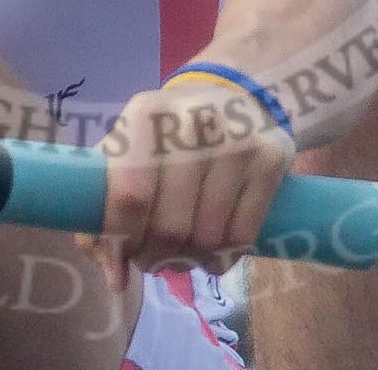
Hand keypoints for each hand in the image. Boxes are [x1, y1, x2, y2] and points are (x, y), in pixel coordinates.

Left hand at [80, 75, 294, 291]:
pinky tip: (211, 251)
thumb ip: (106, 212)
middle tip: (153, 257)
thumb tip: (116, 279)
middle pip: (170, 226)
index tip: (126, 250)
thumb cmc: (165, 138)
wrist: (230, 98)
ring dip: (189, 261)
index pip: (130, 197)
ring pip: (207, 238)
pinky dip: (221, 258)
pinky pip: (242, 237)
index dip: (124, 239)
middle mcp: (194, 121)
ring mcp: (238, 140)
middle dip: (156, 256)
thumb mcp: (127, 155)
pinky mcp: (271, 159)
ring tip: (182, 254)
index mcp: (147, 114)